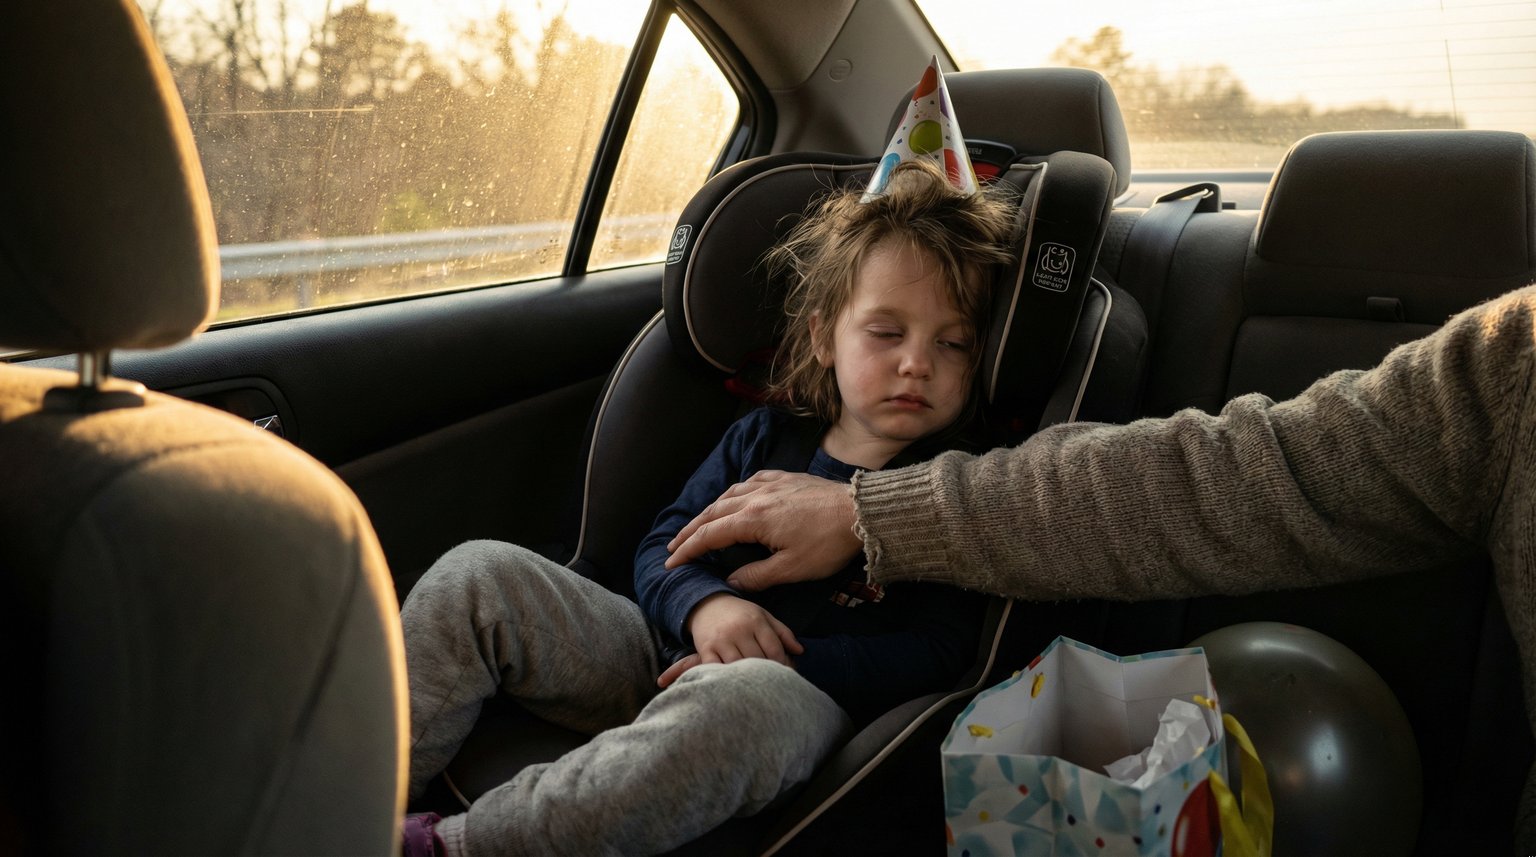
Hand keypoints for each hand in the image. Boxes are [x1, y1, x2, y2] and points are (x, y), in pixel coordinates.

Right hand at [656, 593, 802, 687]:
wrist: (707, 604)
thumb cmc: (740, 613)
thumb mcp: (764, 616)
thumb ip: (783, 633)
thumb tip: (800, 651)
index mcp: (756, 622)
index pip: (774, 650)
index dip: (782, 665)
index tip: (784, 674)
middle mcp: (739, 630)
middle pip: (757, 661)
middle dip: (766, 674)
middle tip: (771, 684)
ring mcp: (721, 640)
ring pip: (738, 667)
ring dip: (746, 678)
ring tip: (754, 686)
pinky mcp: (706, 648)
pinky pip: (715, 668)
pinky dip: (724, 677)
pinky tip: (732, 683)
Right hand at [665, 470, 862, 591]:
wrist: (861, 513)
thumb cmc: (829, 543)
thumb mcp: (792, 569)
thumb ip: (757, 576)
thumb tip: (731, 581)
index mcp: (753, 520)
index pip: (709, 536)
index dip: (687, 550)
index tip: (671, 563)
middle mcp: (756, 497)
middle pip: (713, 513)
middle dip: (691, 530)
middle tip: (675, 545)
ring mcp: (772, 484)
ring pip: (730, 494)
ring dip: (710, 510)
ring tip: (700, 524)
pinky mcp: (787, 479)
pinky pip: (753, 480)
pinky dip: (737, 491)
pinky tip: (738, 496)